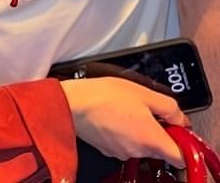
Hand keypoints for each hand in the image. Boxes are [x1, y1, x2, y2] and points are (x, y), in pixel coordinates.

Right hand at [61, 76, 187, 165]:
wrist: (72, 103)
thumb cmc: (105, 96)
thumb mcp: (145, 94)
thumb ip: (170, 108)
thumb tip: (179, 118)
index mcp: (152, 140)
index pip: (181, 158)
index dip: (182, 144)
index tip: (176, 130)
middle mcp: (137, 151)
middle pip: (159, 150)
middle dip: (157, 133)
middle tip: (147, 112)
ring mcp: (120, 152)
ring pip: (139, 146)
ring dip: (137, 132)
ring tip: (125, 111)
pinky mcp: (105, 149)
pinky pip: (122, 144)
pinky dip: (121, 133)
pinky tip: (113, 116)